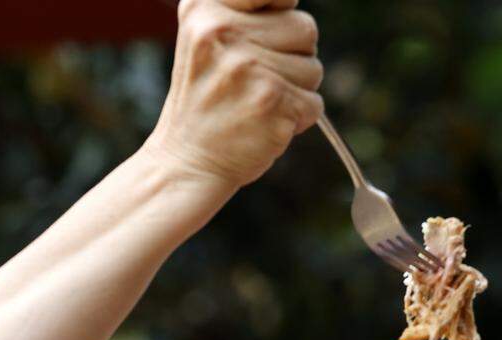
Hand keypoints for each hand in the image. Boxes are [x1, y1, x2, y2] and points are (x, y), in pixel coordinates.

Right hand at [144, 0, 323, 189]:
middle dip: (293, 58)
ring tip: (259, 103)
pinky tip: (266, 123)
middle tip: (258, 81)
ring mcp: (249, 66)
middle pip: (305, 28)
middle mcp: (224, 31)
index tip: (268, 31)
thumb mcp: (203, 36)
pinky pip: (314, 102)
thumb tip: (288, 1)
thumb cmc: (205, 98)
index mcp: (205, 8)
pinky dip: (298, 118)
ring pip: (313, 68)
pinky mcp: (271, 101)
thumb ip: (240, 8)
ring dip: (296, 90)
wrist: (187, 162)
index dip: (283, 13)